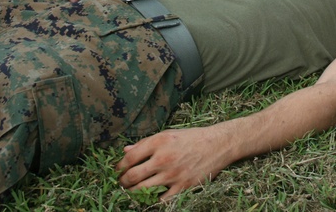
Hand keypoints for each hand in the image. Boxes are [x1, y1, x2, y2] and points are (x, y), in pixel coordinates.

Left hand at [116, 127, 231, 199]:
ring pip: (143, 190)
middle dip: (123, 182)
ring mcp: (173, 174)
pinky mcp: (183, 186)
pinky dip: (152, 200)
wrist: (218, 144)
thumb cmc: (192, 137)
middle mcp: (163, 158)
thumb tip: (126, 151)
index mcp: (158, 142)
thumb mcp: (168, 134)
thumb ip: (146, 143)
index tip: (118, 170)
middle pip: (133, 176)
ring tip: (131, 191)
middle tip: (122, 183)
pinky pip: (161, 200)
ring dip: (133, 193)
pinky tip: (149, 198)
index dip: (120, 166)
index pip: (130, 158)